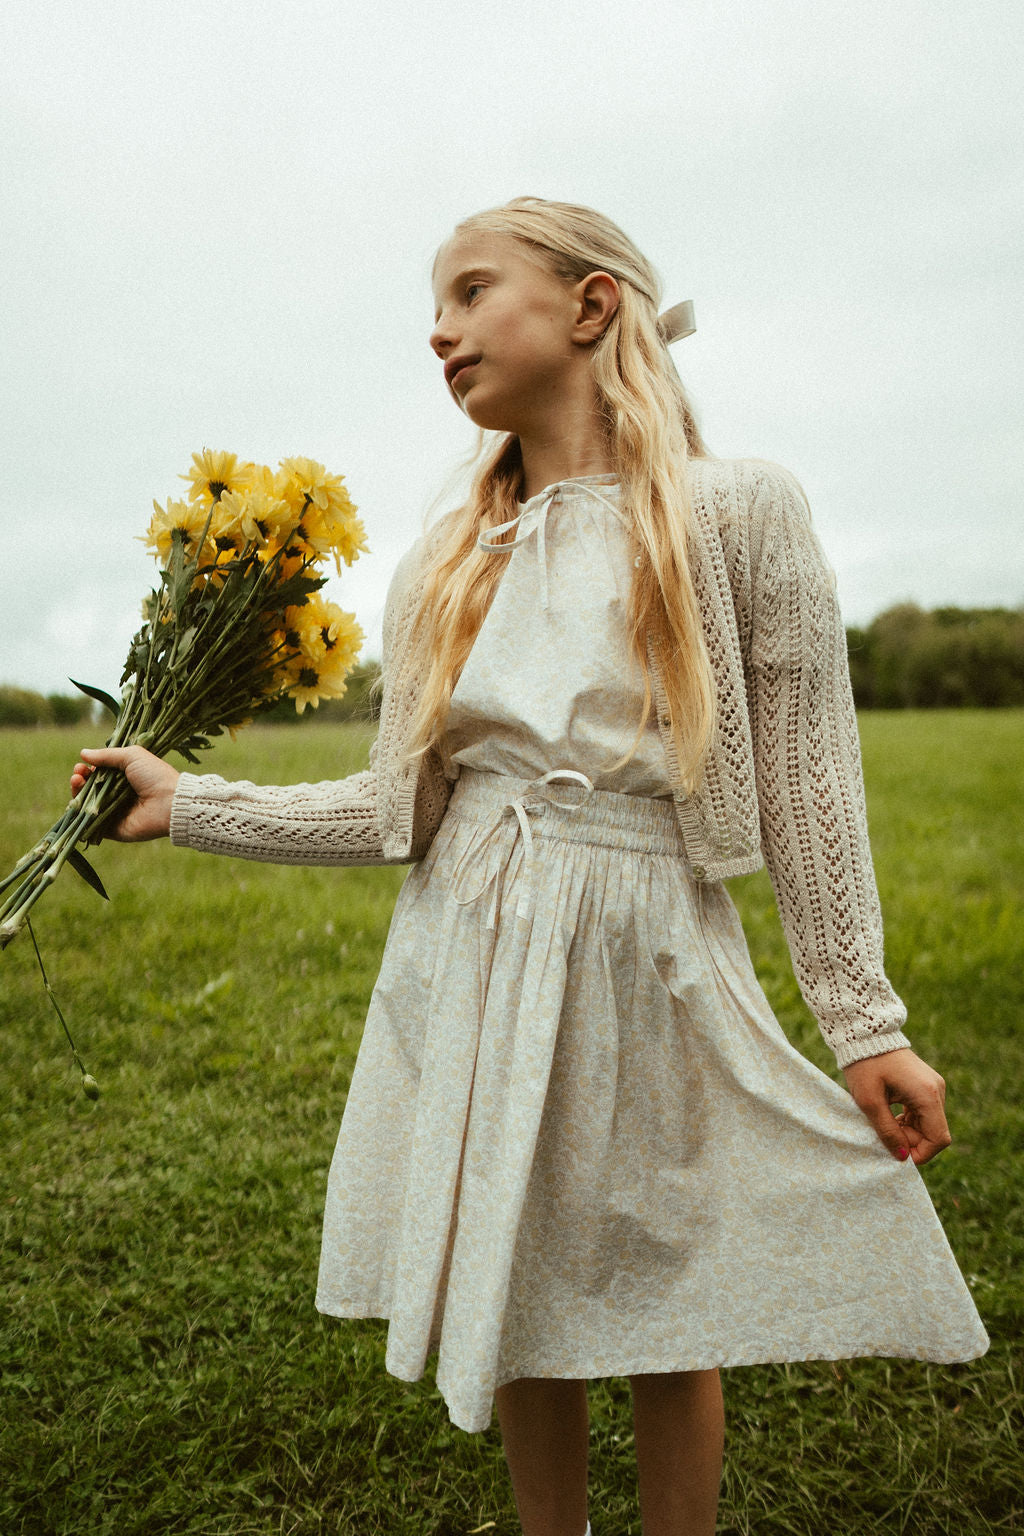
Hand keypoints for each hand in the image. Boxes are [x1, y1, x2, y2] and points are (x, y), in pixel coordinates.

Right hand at [70, 746, 179, 841]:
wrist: (170, 803)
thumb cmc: (155, 776)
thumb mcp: (132, 756)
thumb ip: (107, 755)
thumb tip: (83, 752)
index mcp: (124, 779)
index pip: (98, 775)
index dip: (87, 771)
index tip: (81, 766)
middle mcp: (117, 796)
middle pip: (89, 790)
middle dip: (80, 781)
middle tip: (78, 774)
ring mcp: (114, 814)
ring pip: (87, 806)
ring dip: (77, 794)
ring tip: (76, 782)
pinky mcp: (112, 830)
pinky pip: (91, 825)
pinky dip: (81, 816)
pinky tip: (76, 803)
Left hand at [842, 1047, 949, 1165]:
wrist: (864, 1034)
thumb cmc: (864, 1066)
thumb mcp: (870, 1102)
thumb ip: (887, 1131)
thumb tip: (902, 1157)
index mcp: (928, 1094)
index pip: (938, 1139)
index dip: (921, 1153)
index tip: (897, 1154)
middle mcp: (937, 1090)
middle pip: (933, 1132)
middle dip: (911, 1141)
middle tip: (884, 1134)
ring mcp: (933, 1087)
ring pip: (928, 1124)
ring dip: (908, 1132)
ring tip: (883, 1122)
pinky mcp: (925, 1085)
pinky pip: (923, 1113)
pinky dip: (908, 1121)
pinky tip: (889, 1116)